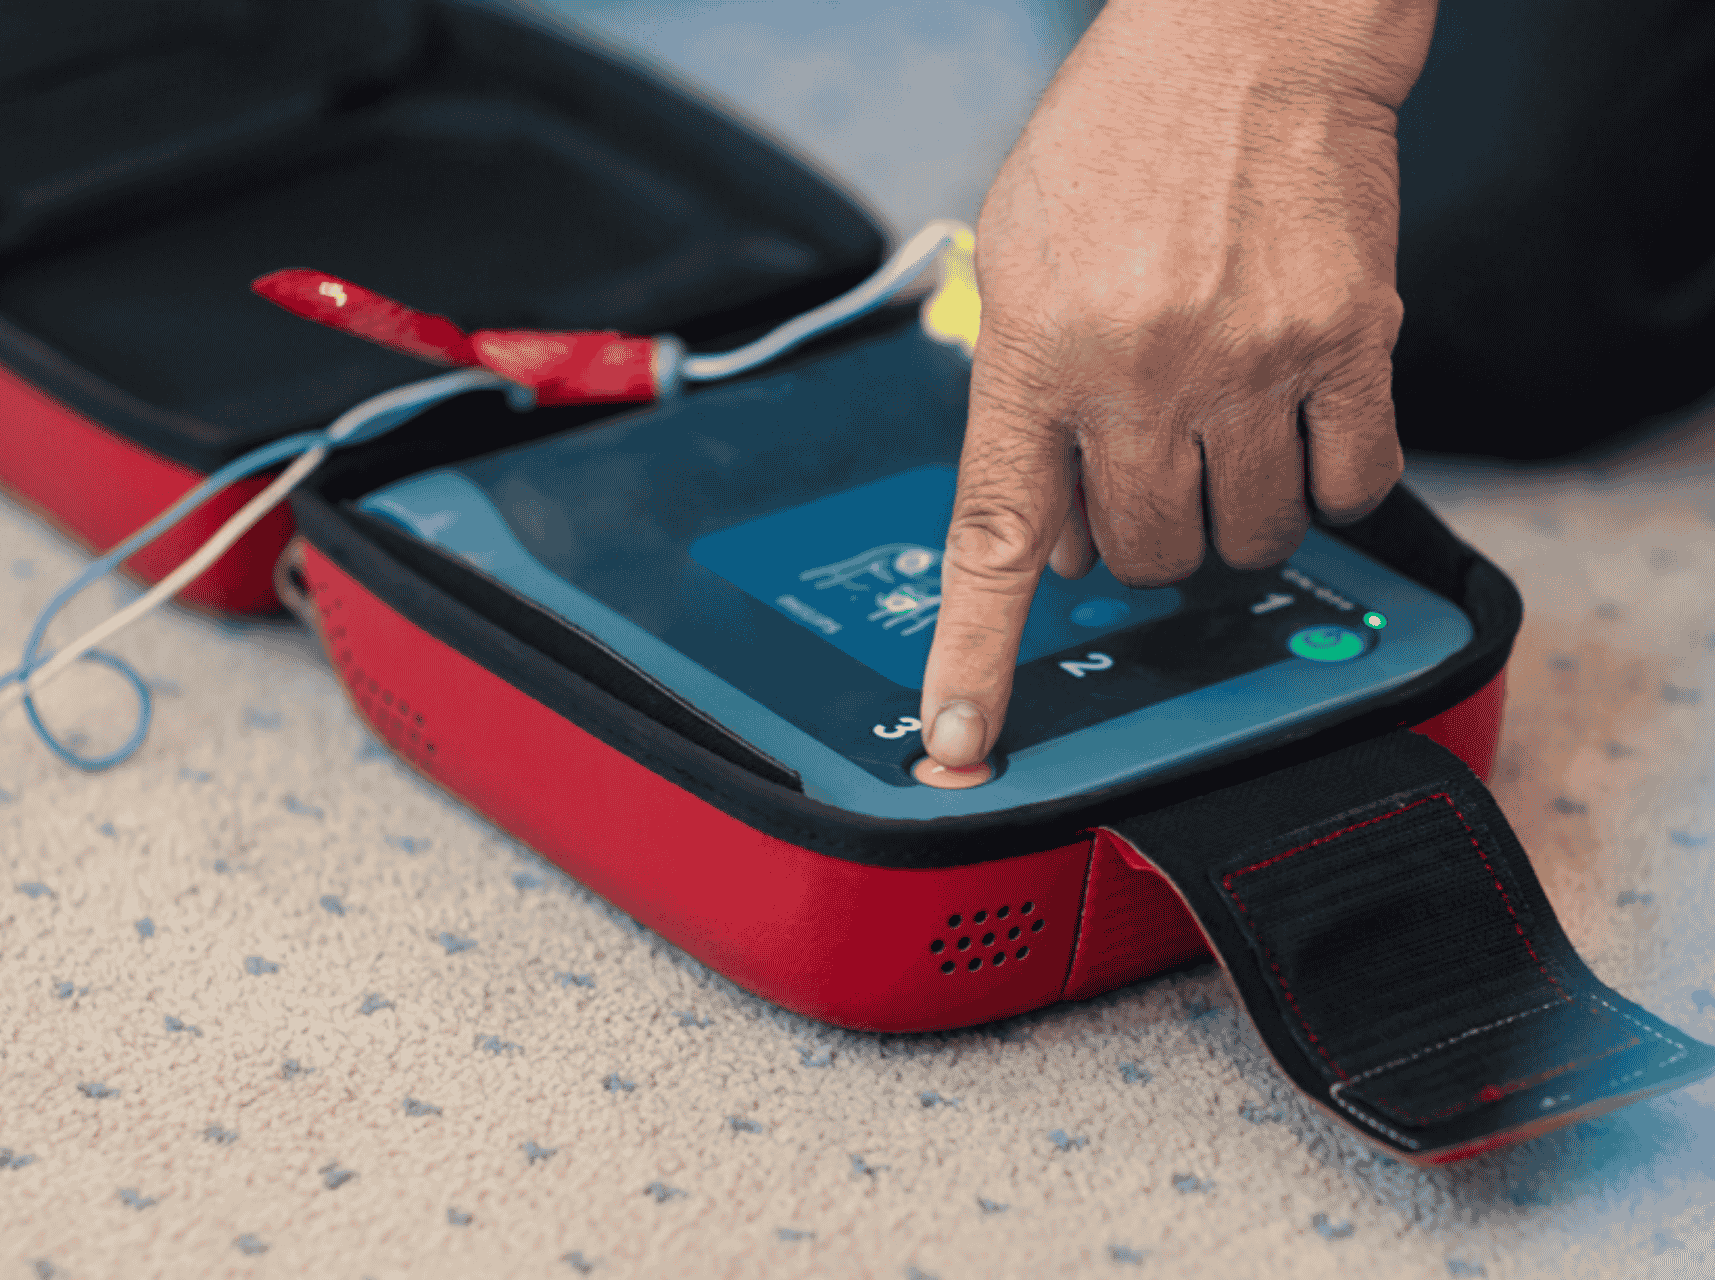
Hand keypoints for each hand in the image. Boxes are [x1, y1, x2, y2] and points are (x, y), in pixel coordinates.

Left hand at [919, 0, 1435, 768]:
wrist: (1248, 37)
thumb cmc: (1120, 140)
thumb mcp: (1016, 264)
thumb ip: (1020, 406)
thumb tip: (1048, 542)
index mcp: (1035, 353)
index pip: (994, 541)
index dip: (974, 658)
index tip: (960, 745)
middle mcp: (1137, 373)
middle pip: (1136, 556)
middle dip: (1133, 536)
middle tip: (1142, 469)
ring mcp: (1249, 366)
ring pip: (1240, 541)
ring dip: (1226, 518)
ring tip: (1219, 435)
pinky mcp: (1350, 346)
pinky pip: (1348, 490)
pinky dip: (1324, 484)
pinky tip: (1299, 427)